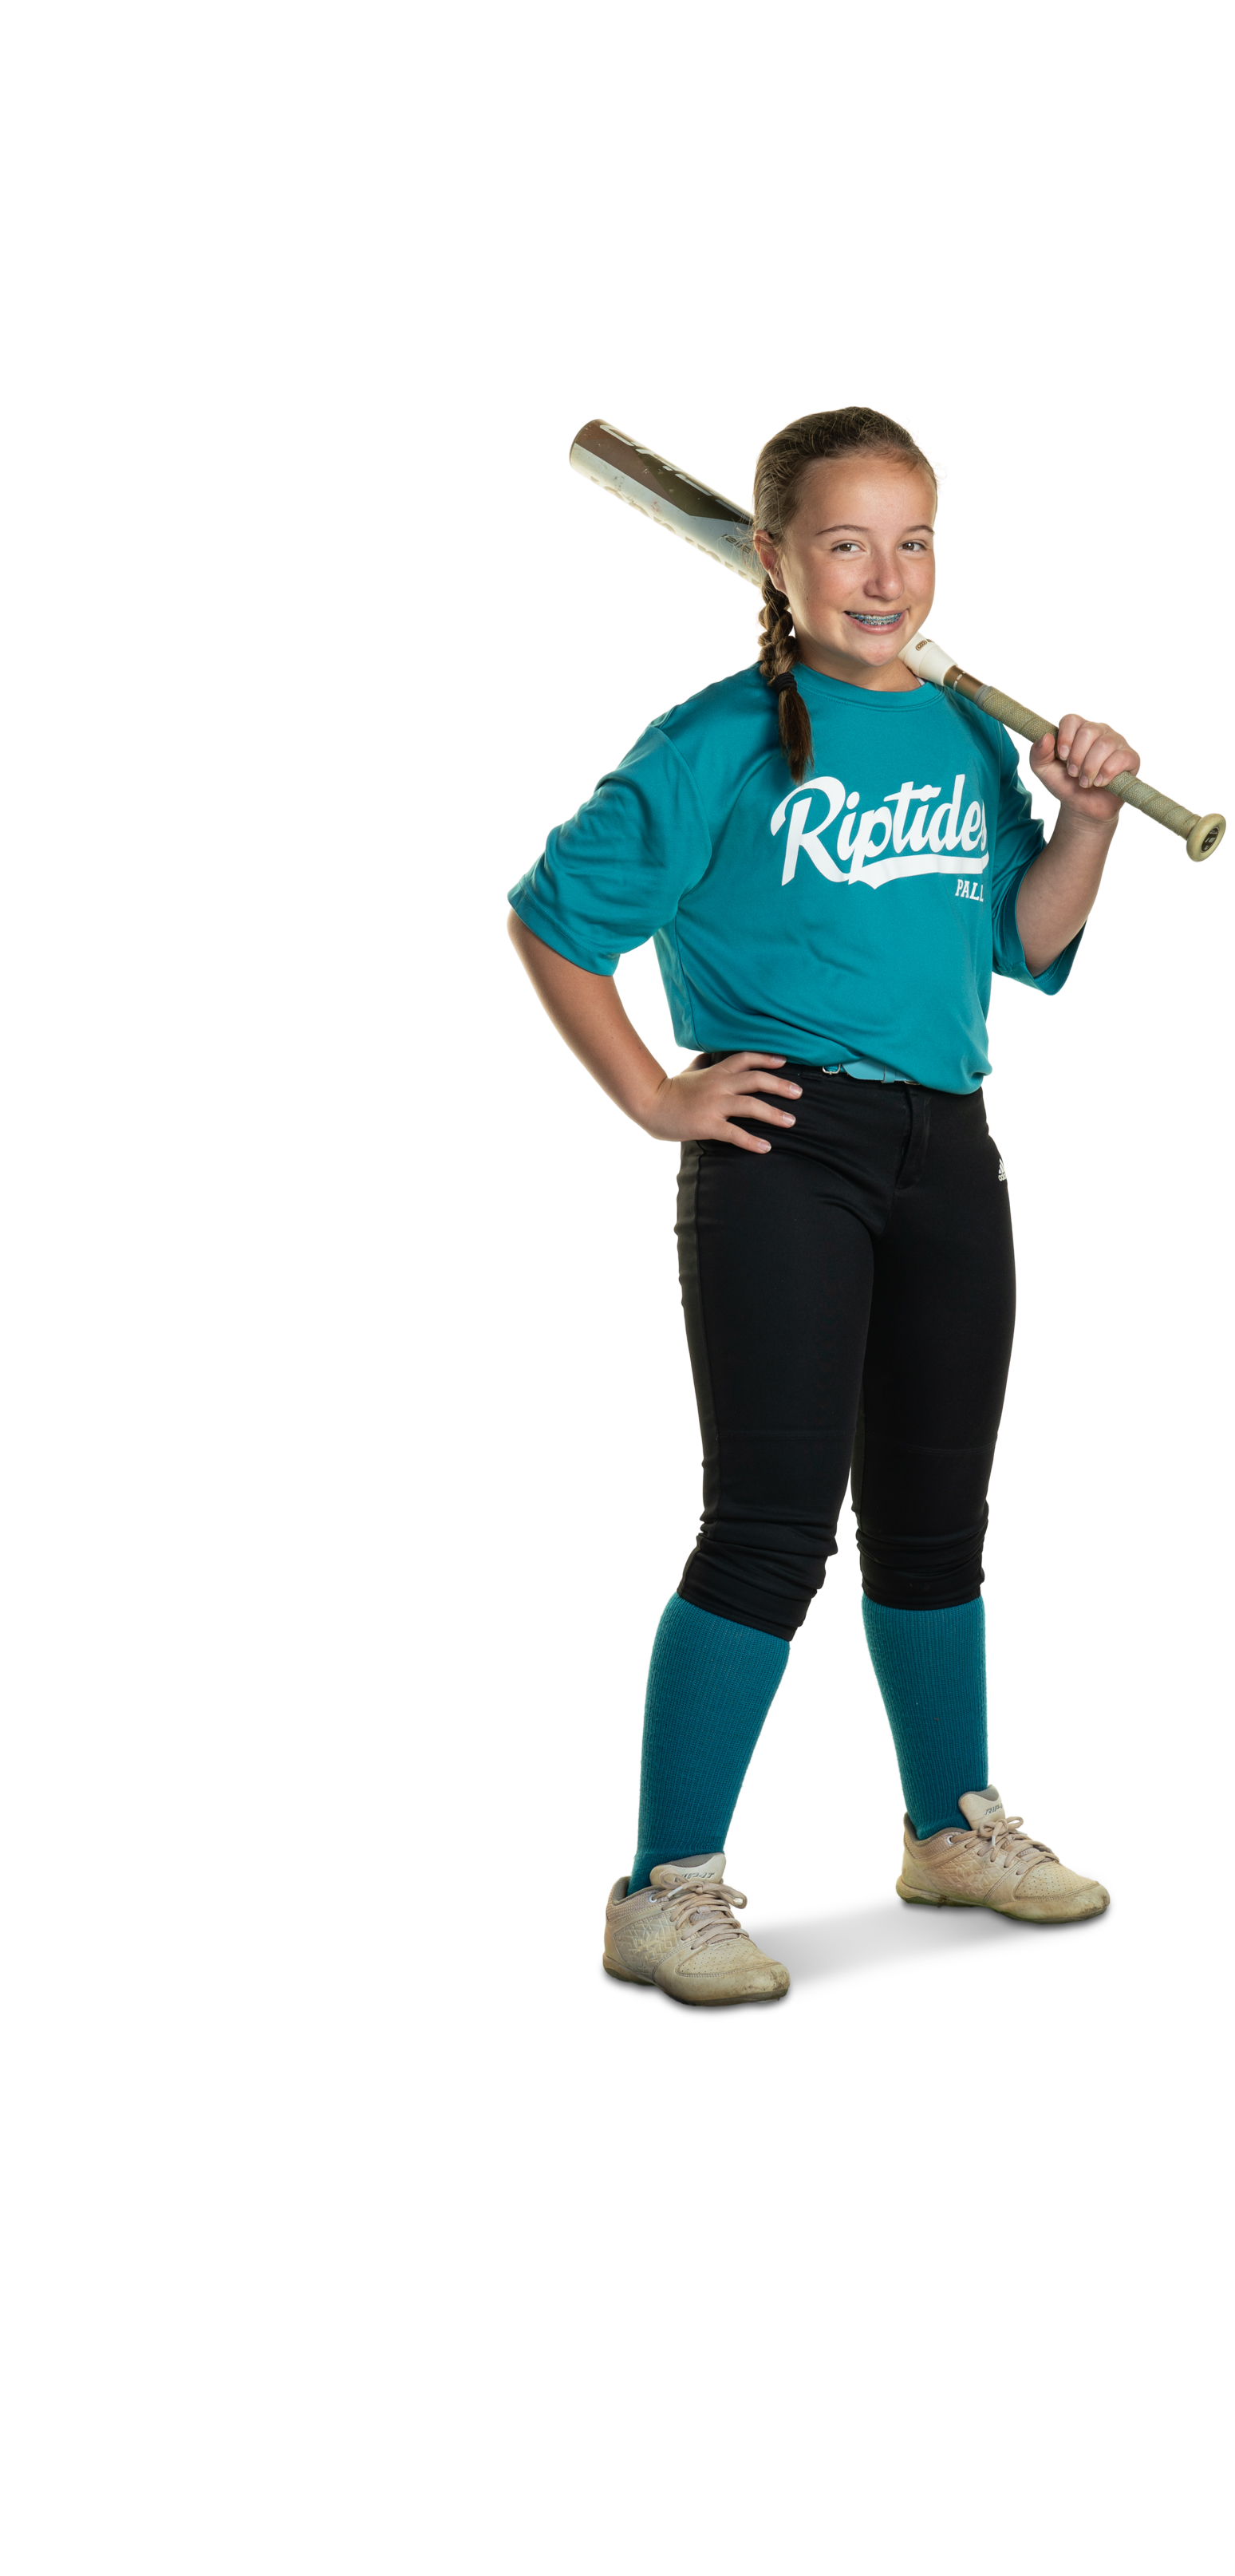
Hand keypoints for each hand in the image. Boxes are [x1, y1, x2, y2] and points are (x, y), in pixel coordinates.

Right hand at [640, 1051, 801, 1154]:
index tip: (784, 1061)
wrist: (649, 1104)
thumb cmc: (669, 1090)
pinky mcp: (707, 1124)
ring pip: (750, 1105)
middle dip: (780, 1085)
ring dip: (774, 1114)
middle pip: (755, 1079)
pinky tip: (766, 1147)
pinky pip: (734, 1133)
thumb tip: (707, 1055)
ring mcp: (713, 1104)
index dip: (766, 1058)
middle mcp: (718, 1085)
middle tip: (799, 1092)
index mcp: (716, 1072)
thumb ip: (702, 1063)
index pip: (745, 1058)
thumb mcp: (688, 1072)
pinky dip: (751, 1141)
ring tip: (791, 1122)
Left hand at [1029, 714, 1139, 824]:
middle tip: (1073, 774)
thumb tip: (1046, 737)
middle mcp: (1099, 731)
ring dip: (1090, 767)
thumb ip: (1038, 754)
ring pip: (1105, 744)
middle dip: (1077, 756)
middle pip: (1089, 731)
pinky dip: (1107, 772)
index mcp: (1079, 730)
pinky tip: (1100, 782)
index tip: (1062, 756)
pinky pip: (1122, 757)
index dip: (1065, 737)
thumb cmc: (1065, 784)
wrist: (1083, 807)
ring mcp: (1117, 743)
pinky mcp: (1131, 758)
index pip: (1072, 719)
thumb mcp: (1044, 771)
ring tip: (1085, 782)